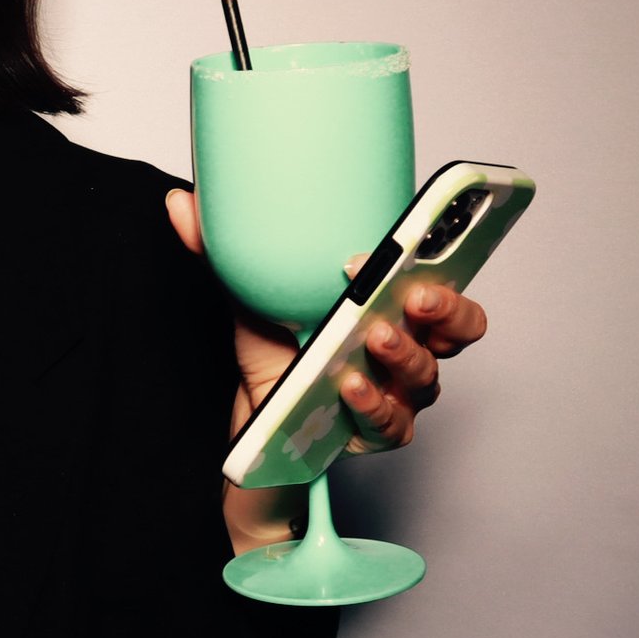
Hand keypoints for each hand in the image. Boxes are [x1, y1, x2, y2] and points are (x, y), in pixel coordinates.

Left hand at [164, 189, 488, 452]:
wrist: (256, 426)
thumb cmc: (274, 362)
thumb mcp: (250, 302)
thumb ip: (224, 254)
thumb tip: (181, 204)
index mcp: (390, 308)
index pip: (444, 280)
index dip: (441, 260)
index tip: (409, 241)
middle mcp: (406, 349)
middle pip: (457, 329)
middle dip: (443, 308)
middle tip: (412, 294)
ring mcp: (398, 394)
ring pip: (424, 375)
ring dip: (401, 353)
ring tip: (370, 335)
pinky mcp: (378, 433)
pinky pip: (391, 422)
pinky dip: (373, 404)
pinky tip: (350, 387)